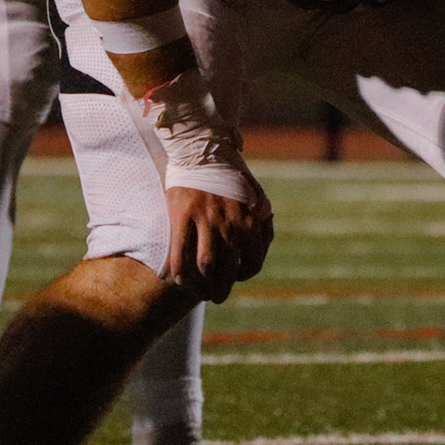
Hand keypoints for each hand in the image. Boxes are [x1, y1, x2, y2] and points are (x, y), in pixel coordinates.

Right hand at [163, 182, 273, 302]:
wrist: (204, 147)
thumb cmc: (231, 172)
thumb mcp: (256, 193)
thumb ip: (262, 216)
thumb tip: (265, 235)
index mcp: (249, 219)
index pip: (252, 261)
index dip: (245, 275)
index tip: (237, 277)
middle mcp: (230, 222)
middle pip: (229, 269)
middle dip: (224, 289)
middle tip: (218, 296)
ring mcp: (205, 219)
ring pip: (205, 266)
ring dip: (203, 286)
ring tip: (201, 293)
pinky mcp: (183, 215)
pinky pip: (180, 253)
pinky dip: (180, 273)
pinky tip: (179, 281)